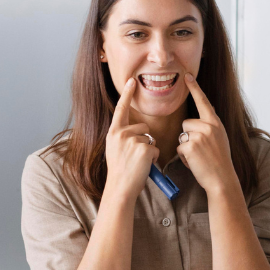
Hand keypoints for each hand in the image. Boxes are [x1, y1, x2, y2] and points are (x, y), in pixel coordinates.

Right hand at [105, 78, 159, 200]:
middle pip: (143, 127)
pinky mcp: (144, 149)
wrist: (120, 188)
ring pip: (150, 139)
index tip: (131, 80)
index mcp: (113, 133)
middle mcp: (121, 134)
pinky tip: (144, 166)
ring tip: (138, 163)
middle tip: (134, 158)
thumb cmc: (119, 172)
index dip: (126, 94)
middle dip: (144, 141)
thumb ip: (123, 138)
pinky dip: (153, 159)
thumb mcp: (115, 150)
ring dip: (149, 150)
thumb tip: (138, 133)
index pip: (121, 109)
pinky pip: (155, 149)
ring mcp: (132, 141)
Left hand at [177, 74, 238, 196]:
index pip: (203, 101)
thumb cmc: (219, 162)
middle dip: (188, 136)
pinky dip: (184, 157)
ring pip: (182, 135)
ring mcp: (200, 135)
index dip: (195, 88)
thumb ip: (211, 127)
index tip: (187, 76)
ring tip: (198, 157)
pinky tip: (195, 162)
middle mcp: (209, 126)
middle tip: (201, 151)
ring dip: (185, 147)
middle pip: (186, 123)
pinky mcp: (191, 146)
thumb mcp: (220, 138)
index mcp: (216, 123)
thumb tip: (201, 116)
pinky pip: (179, 148)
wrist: (222, 178)